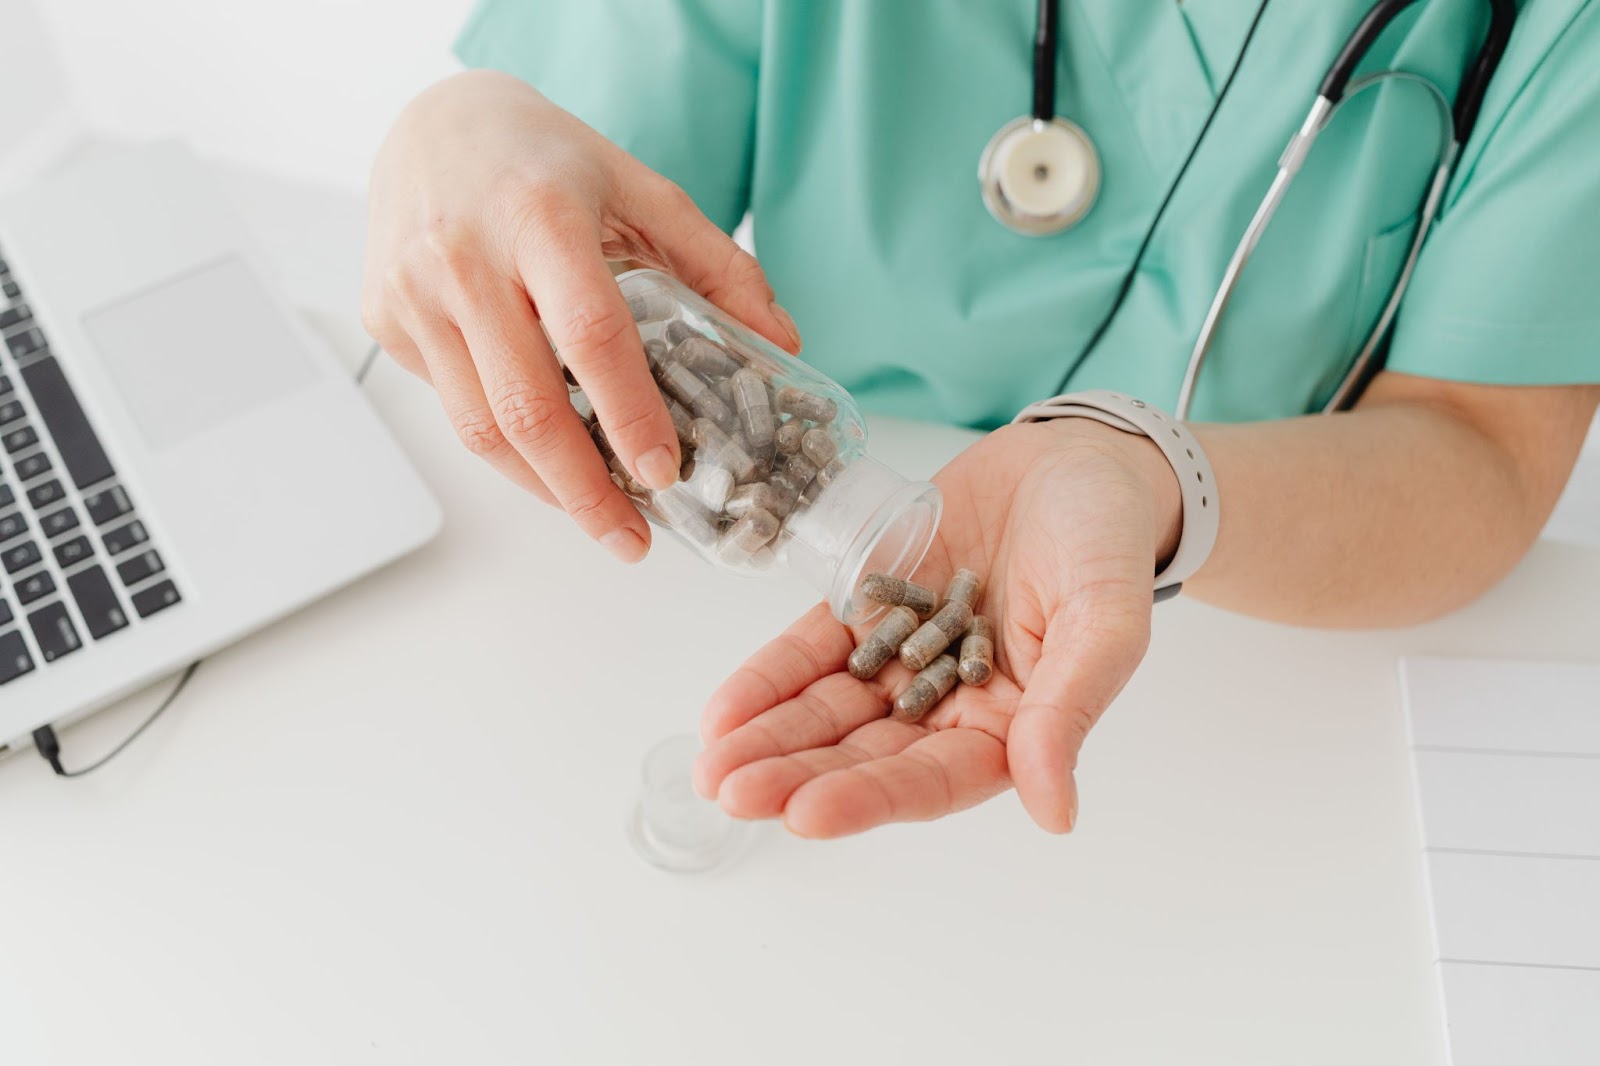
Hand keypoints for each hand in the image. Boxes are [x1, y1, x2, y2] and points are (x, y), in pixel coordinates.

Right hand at [362, 70, 801, 561]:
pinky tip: (549, 462)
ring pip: (478, 427)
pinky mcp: (385, 320)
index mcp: (541, 216)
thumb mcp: (642, 189)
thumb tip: (781, 342)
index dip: (629, 413)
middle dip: (583, 493)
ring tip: (598, 517)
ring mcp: (412, 292)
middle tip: (631, 539)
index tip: (663, 473)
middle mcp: (463, 255)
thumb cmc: (546, 161)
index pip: (591, 334)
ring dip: (543, 488)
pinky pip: (451, 408)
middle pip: (524, 406)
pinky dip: (505, 450)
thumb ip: (716, 264)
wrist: (434, 120)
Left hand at [693, 420, 1182, 835]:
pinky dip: (769, 678)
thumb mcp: (1107, 622)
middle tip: (730, 792)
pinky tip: (723, 709)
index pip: (932, 780)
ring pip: (828, 710)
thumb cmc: (1107, 543)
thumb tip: (1056, 812)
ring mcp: (904, 658)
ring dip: (770, 738)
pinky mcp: (870, 609)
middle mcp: (949, 705)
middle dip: (795, 774)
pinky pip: (811, 651)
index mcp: (1011, 728)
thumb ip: (1069, 709)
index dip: (867, 799)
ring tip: (711, 765)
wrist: (1078, 462)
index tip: (804, 815)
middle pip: (863, 754)